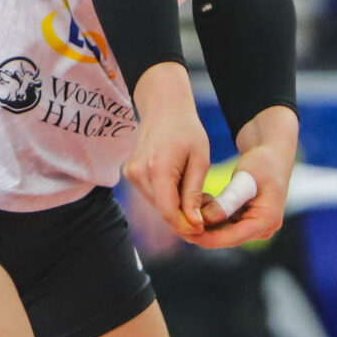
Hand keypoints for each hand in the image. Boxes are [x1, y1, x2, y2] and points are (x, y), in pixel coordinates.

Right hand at [122, 63, 213, 241]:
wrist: (163, 108)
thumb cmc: (187, 131)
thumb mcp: (200, 160)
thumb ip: (194, 192)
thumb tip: (194, 222)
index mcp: (157, 168)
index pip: (167, 210)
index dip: (184, 225)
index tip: (202, 228)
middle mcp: (138, 172)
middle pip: (162, 209)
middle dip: (183, 217)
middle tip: (206, 213)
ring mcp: (131, 173)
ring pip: (156, 204)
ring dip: (176, 208)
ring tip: (197, 199)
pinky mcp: (130, 173)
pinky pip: (152, 194)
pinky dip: (167, 197)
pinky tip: (182, 189)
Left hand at [193, 107, 296, 250]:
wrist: (274, 151)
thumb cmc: (263, 160)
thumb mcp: (245, 178)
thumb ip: (228, 200)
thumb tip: (206, 219)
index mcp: (266, 221)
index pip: (231, 238)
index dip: (205, 237)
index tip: (183, 229)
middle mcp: (263, 228)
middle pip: (225, 237)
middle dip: (201, 229)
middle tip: (176, 219)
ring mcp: (256, 225)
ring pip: (222, 231)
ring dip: (204, 221)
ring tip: (189, 203)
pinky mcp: (247, 219)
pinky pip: (225, 223)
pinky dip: (211, 215)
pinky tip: (199, 201)